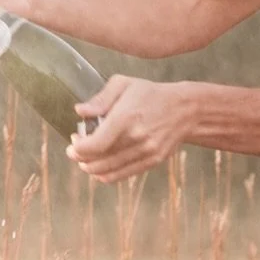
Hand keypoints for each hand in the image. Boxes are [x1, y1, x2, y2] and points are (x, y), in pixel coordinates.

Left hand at [68, 75, 193, 182]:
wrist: (186, 108)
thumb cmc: (151, 94)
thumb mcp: (124, 84)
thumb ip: (100, 98)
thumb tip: (80, 111)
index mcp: (126, 117)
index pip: (94, 145)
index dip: (77, 148)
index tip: (73, 140)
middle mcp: (136, 138)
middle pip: (97, 160)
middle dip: (79, 157)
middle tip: (75, 148)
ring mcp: (146, 152)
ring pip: (107, 171)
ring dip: (90, 167)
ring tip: (85, 158)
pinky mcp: (152, 161)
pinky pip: (122, 175)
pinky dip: (105, 175)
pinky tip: (99, 166)